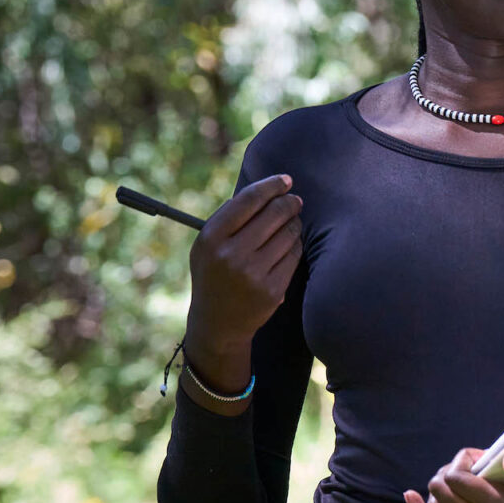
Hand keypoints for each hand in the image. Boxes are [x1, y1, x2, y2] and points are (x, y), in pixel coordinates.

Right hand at [184, 174, 303, 390]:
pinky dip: (296, 245)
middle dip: (289, 203)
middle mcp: (231, 255)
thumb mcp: (207, 245)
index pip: (248, 200)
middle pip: (274, 214)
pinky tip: (291, 244)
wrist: (218, 322)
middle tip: (295, 200)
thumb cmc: (214, 273)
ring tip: (291, 223)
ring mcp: (253, 274)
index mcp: (211, 238)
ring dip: (294, 224)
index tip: (286, 180)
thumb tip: (268, 188)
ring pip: (289, 233)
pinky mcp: (273, 289)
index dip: (271, 185)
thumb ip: (229, 217)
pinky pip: (294, 255)